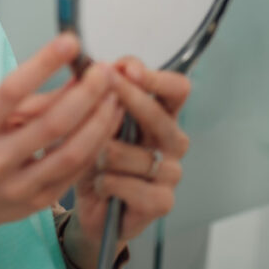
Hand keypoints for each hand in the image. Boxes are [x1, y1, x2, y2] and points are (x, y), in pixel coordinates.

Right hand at [0, 34, 122, 238]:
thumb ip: (31, 99)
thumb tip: (77, 74)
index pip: (11, 91)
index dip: (43, 64)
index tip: (70, 41)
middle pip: (52, 124)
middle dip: (86, 93)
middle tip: (105, 71)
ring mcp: (20, 185)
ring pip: (72, 152)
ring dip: (100, 120)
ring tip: (115, 95)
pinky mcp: (40, 201)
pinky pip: (77, 170)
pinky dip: (97, 142)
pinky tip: (108, 122)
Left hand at [70, 58, 190, 247]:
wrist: (91, 205)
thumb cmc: (95, 157)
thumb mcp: (93, 119)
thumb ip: (100, 90)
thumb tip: (94, 63)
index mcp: (162, 116)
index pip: (177, 89)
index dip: (155, 78)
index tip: (126, 69)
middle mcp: (172, 142)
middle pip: (159, 115)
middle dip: (126, 99)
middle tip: (101, 89)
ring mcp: (171, 173)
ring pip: (133, 153)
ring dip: (103, 155)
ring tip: (91, 160)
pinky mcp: (162, 202)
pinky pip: (126, 184)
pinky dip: (105, 183)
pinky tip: (100, 186)